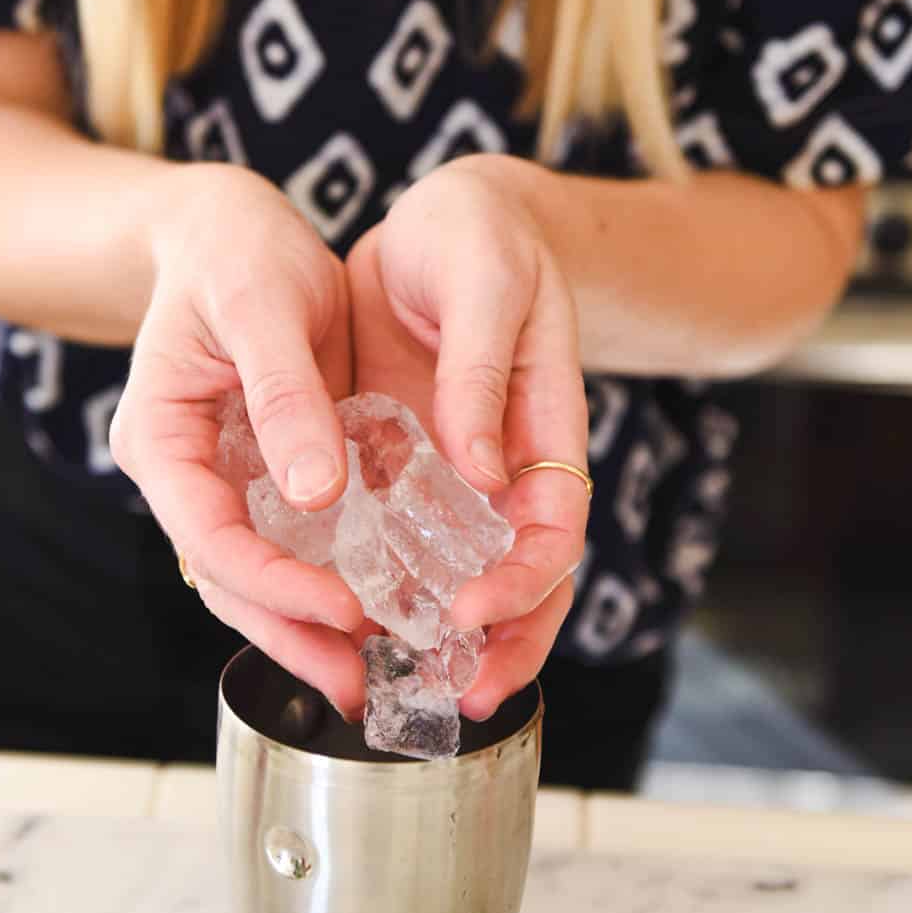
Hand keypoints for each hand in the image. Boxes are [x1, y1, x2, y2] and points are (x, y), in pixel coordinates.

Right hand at [109, 166, 367, 714]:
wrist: (231, 227)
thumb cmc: (236, 249)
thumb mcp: (262, 305)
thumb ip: (285, 397)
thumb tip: (316, 493)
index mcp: (161, 439)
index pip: (210, 538)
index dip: (274, 583)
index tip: (342, 608)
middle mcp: (185, 474)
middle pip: (227, 580)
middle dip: (290, 635)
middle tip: (356, 683)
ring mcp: (222, 481)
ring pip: (256, 576)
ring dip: (307, 628)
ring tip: (368, 673)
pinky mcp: (264, 476)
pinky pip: (291, 544)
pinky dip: (328, 581)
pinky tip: (377, 612)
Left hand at [346, 158, 589, 717]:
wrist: (440, 218)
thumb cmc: (480, 237)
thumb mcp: (487, 284)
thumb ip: (484, 374)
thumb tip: (482, 470)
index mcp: (545, 428)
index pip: (555, 530)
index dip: (525, 582)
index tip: (474, 614)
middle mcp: (507, 467)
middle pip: (525, 578)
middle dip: (504, 645)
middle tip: (459, 695)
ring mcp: (458, 474)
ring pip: (466, 574)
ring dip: (446, 634)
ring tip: (407, 683)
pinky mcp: (408, 465)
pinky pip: (405, 540)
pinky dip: (391, 585)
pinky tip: (356, 621)